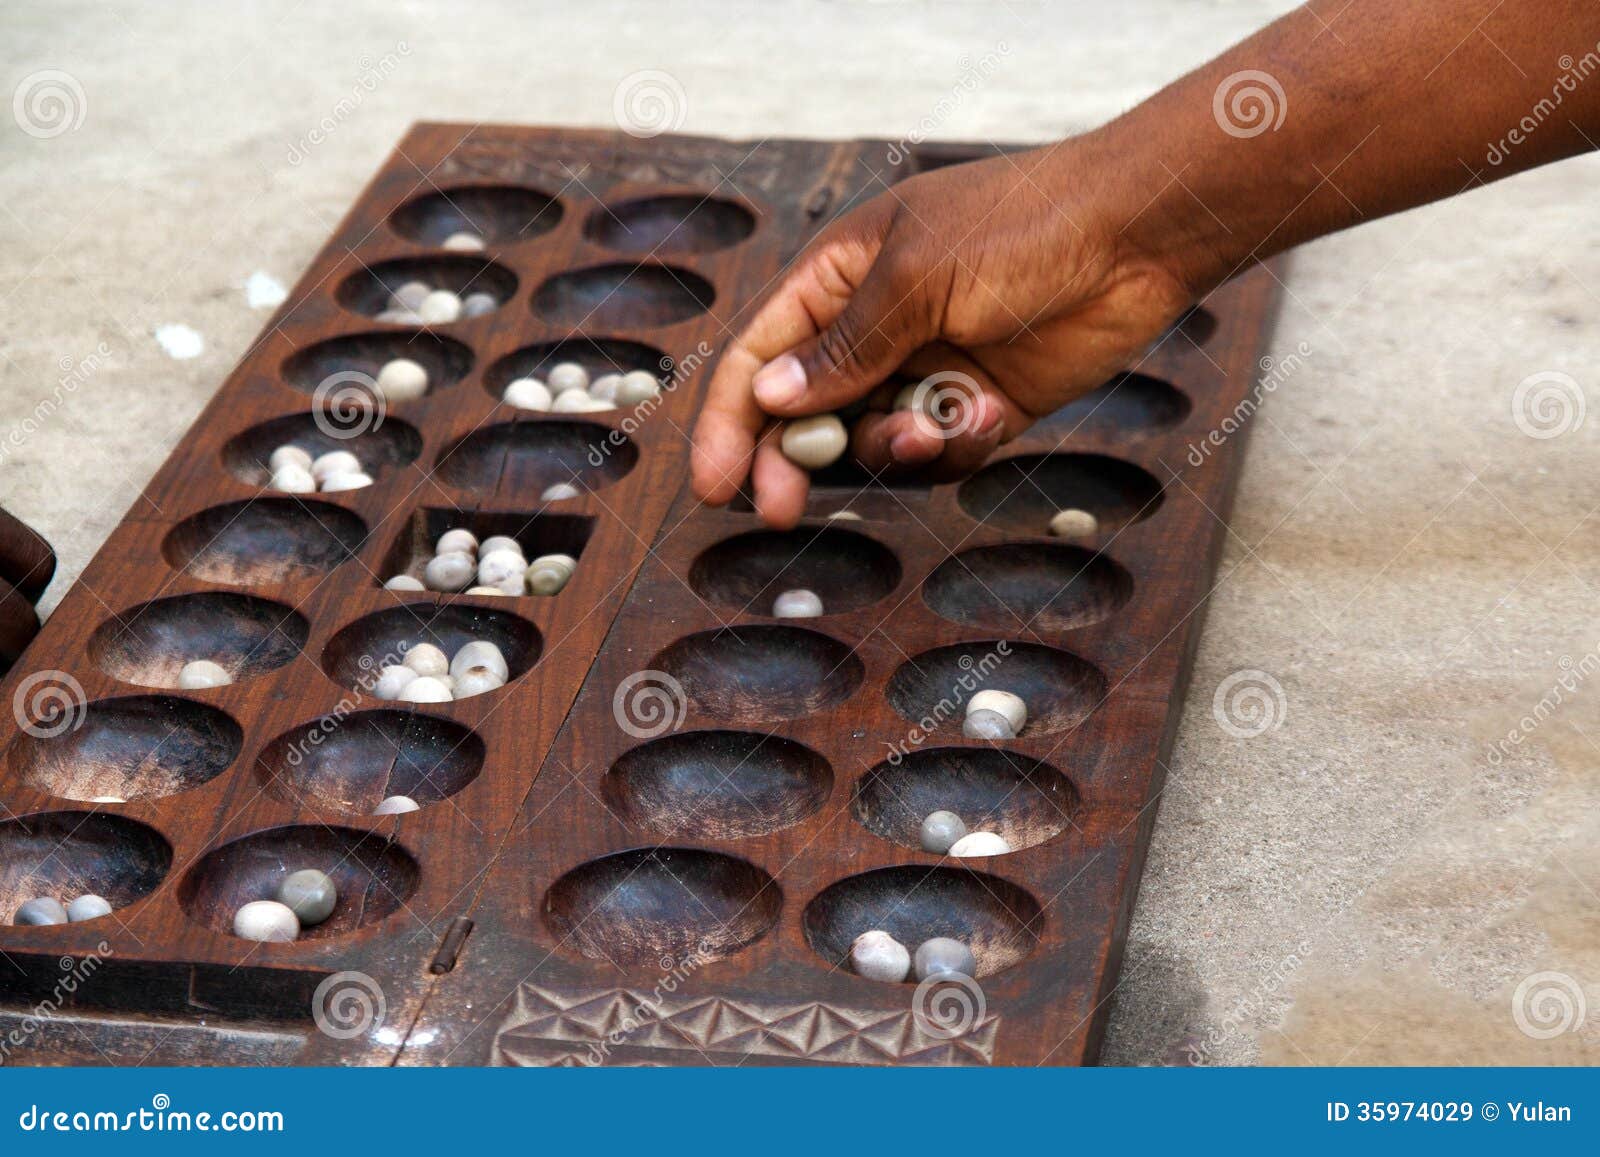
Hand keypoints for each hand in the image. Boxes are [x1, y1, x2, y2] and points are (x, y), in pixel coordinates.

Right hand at [689, 141, 1197, 526]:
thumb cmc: (1023, 226)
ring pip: (872, 442)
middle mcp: (875, 327)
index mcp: (839, 277)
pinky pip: (938, 452)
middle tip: (781, 510)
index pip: (759, 356)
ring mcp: (927, 368)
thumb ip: (844, 349)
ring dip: (889, 450)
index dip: (728, 422)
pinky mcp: (980, 403)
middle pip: (803, 413)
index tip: (713, 486)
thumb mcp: (917, 278)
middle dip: (792, 460)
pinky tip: (989, 417)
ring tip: (929, 429)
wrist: (1138, 235)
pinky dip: (954, 447)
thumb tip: (771, 398)